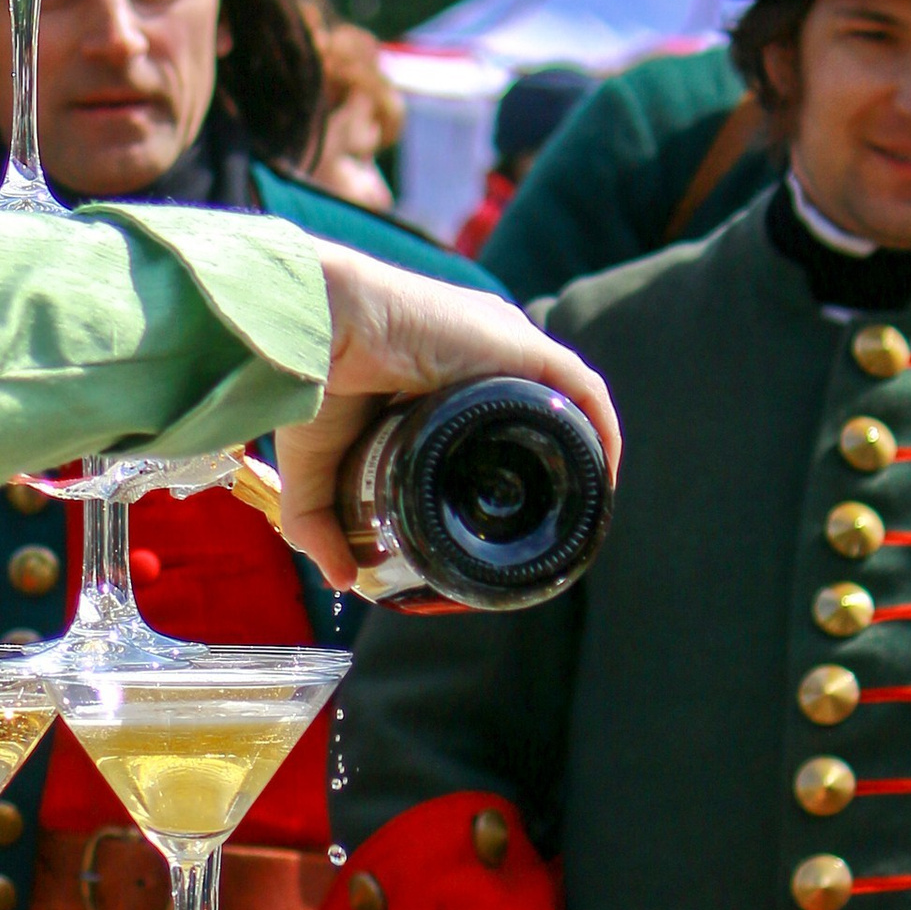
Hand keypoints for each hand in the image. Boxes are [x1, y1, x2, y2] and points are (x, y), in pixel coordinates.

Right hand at [277, 252, 621, 590]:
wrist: (315, 329)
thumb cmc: (313, 381)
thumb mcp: (315, 466)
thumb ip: (318, 523)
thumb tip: (340, 580)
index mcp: (443, 367)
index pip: (497, 411)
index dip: (512, 459)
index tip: (513, 509)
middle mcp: (482, 350)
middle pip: (536, 409)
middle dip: (550, 461)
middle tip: (549, 517)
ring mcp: (505, 344)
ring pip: (564, 402)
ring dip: (581, 451)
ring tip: (582, 507)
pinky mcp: (520, 345)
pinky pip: (581, 389)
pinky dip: (597, 430)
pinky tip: (598, 475)